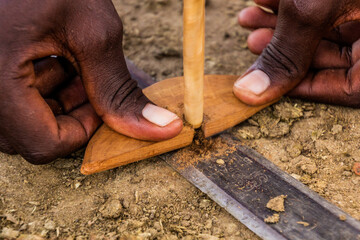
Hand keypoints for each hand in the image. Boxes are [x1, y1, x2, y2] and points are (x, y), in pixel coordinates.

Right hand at [0, 0, 181, 163]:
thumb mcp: (93, 32)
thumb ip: (120, 88)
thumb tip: (163, 128)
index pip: (44, 144)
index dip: (82, 130)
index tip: (100, 103)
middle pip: (34, 134)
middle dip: (71, 113)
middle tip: (87, 79)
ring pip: (25, 120)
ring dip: (58, 100)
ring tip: (70, 61)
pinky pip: (15, 101)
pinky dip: (42, 89)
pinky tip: (53, 59)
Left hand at [234, 0, 359, 106]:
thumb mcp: (314, 8)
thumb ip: (285, 52)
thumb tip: (250, 92)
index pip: (350, 88)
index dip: (303, 87)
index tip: (265, 82)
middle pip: (332, 58)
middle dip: (283, 50)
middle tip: (251, 41)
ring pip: (323, 32)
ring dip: (280, 28)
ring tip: (248, 18)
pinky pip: (324, 9)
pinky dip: (291, 7)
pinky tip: (262, 0)